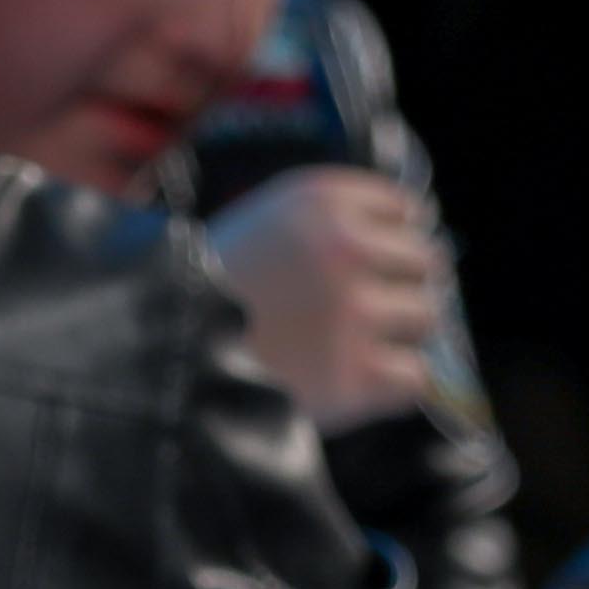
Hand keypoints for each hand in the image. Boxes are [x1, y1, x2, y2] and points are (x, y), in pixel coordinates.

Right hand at [214, 167, 451, 426]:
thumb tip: (405, 234)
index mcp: (320, 201)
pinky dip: (394, 387)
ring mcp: (357, 312)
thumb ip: (322, 223)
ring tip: (357, 351)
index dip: (395, 240)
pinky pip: (416, 377)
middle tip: (366, 315)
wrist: (161, 359)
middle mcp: (347, 248)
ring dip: (401, 335)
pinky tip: (361, 386)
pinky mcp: (360, 375)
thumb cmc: (202, 295)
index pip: (405, 209)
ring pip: (427, 317)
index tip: (379, 263)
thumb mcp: (258, 224)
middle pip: (425, 262)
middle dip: (402, 287)